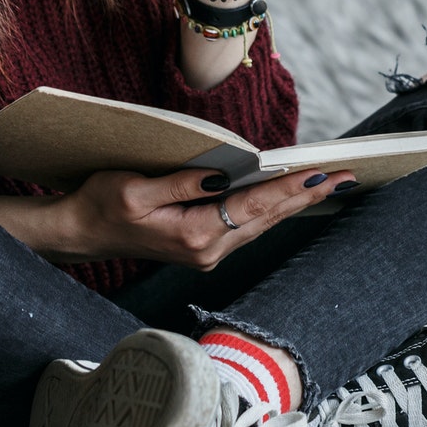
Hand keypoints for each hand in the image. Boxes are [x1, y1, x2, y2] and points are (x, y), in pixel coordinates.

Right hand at [0, 167, 354, 268]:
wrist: (80, 233)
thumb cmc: (101, 205)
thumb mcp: (135, 188)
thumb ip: (182, 183)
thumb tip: (224, 176)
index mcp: (194, 234)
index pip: (253, 205)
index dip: (289, 188)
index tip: (321, 175)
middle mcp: (208, 249)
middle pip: (268, 217)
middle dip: (307, 195)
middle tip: (346, 176)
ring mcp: (207, 251)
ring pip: (262, 223)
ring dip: (294, 203)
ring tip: (329, 183)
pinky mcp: (203, 246)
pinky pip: (248, 225)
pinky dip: (272, 208)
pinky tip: (290, 196)